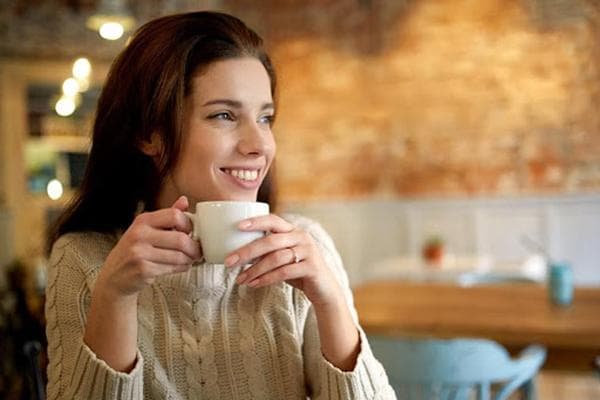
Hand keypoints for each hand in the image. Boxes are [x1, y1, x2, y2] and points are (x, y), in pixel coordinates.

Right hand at [96, 196, 201, 298]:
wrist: (114, 276)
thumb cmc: (135, 251)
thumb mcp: (147, 229)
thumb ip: (167, 216)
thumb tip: (184, 200)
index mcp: (143, 220)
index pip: (175, 215)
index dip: (188, 224)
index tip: (192, 232)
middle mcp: (139, 234)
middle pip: (180, 239)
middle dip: (194, 247)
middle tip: (198, 251)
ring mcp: (140, 252)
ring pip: (179, 256)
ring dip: (189, 259)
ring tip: (190, 259)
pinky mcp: (143, 269)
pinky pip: (172, 268)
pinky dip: (181, 268)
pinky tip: (181, 266)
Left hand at [224, 214, 342, 306]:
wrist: (325, 290)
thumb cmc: (298, 272)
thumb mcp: (282, 258)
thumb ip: (267, 252)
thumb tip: (237, 254)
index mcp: (293, 230)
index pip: (273, 220)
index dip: (256, 221)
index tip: (237, 226)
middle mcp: (302, 237)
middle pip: (270, 240)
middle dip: (247, 251)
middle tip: (229, 261)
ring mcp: (309, 251)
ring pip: (276, 258)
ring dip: (254, 270)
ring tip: (240, 279)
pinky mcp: (312, 267)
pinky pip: (284, 272)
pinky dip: (266, 279)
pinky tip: (254, 284)